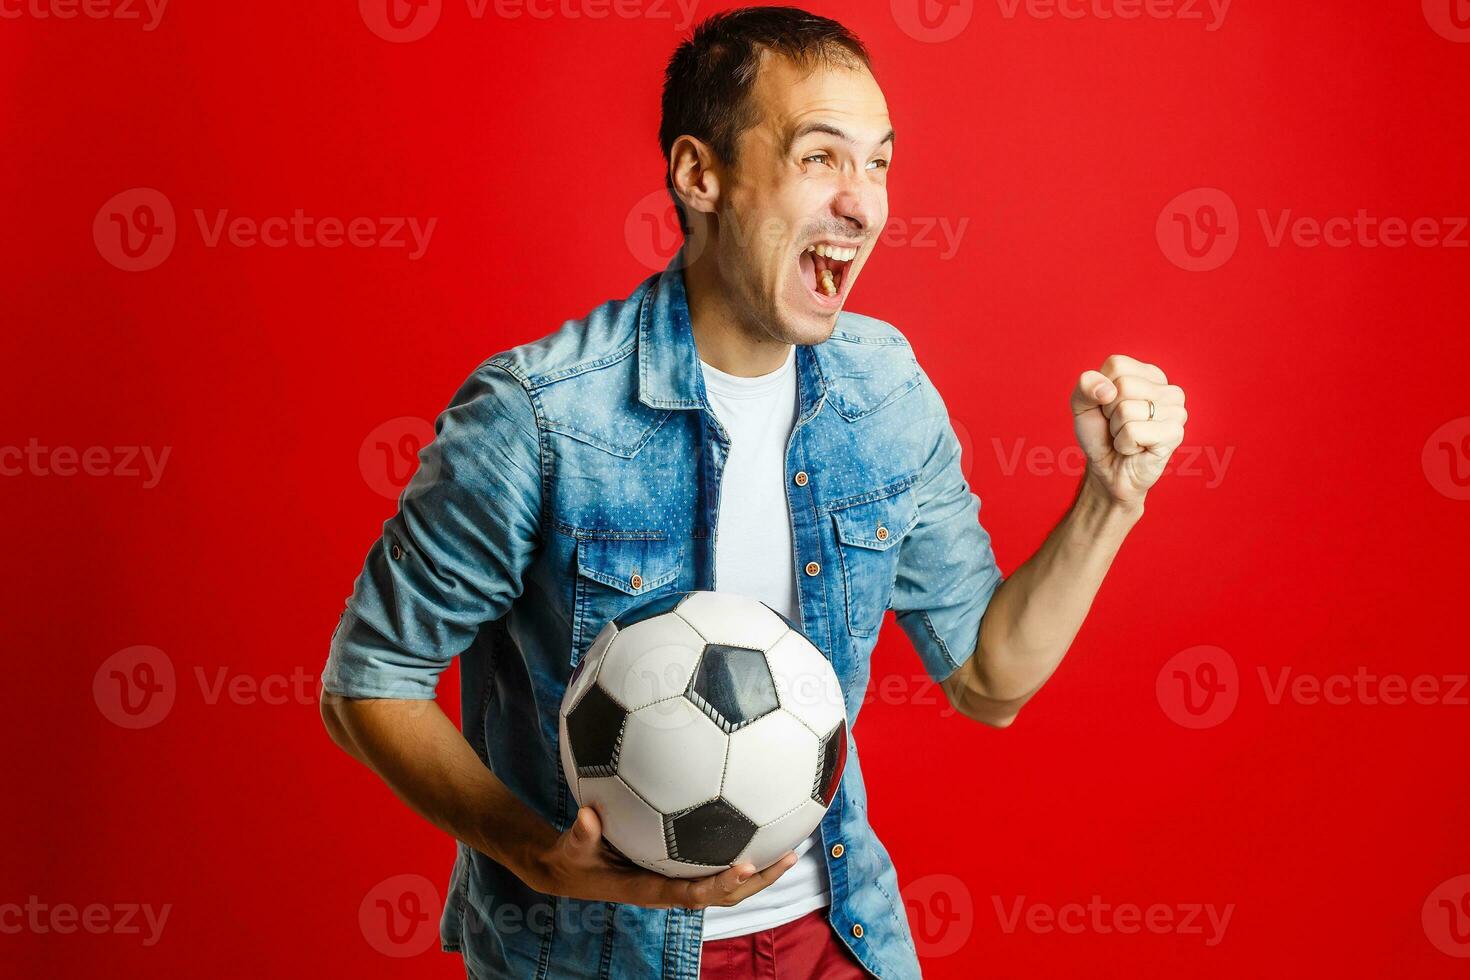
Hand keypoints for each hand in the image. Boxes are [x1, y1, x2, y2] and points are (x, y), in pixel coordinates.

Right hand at [520, 806, 798, 909]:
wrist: (570, 870)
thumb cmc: (573, 858)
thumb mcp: (572, 847)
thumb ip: (582, 833)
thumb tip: (589, 814)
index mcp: (650, 889)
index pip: (692, 893)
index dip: (720, 883)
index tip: (745, 866)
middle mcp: (670, 888)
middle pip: (724, 893)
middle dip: (758, 880)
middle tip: (788, 855)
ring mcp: (677, 880)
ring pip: (726, 883)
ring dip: (759, 871)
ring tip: (790, 847)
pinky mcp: (678, 868)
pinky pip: (714, 864)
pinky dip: (739, 852)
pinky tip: (758, 823)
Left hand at [1071, 354, 1187, 505]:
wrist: (1108, 470)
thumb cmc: (1100, 435)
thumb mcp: (1083, 405)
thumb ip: (1086, 386)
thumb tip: (1107, 390)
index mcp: (1149, 374)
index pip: (1116, 364)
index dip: (1101, 389)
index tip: (1108, 407)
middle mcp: (1168, 389)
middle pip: (1122, 385)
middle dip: (1109, 411)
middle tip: (1118, 426)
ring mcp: (1176, 411)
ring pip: (1126, 409)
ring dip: (1116, 430)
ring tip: (1127, 437)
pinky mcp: (1175, 433)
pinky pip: (1133, 432)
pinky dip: (1123, 444)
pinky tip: (1135, 449)